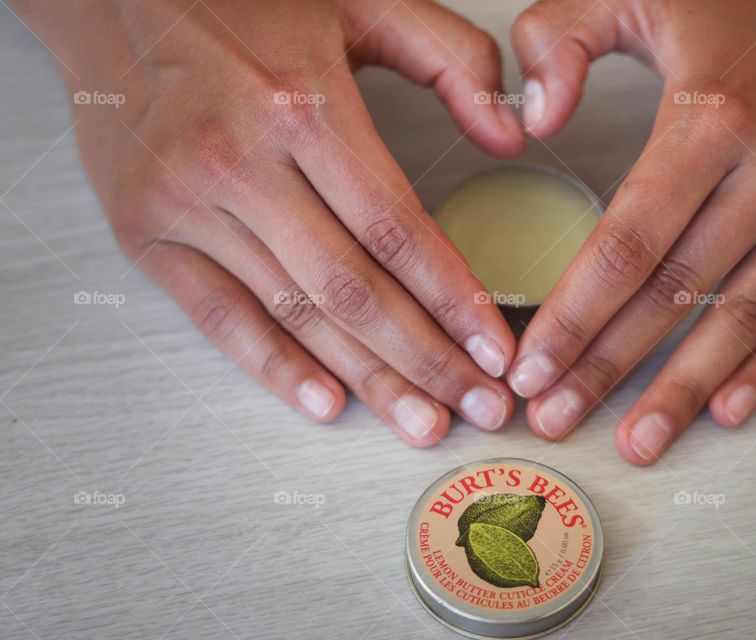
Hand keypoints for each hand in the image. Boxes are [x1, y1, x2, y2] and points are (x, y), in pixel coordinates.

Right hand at [17, 0, 524, 444]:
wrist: (118, 0)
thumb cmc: (244, 5)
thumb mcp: (363, 2)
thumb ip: (451, 58)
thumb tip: (510, 133)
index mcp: (301, 105)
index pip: (396, 229)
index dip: (454, 298)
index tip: (496, 347)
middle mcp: (242, 162)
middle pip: (353, 288)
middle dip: (426, 358)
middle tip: (477, 405)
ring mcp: (189, 204)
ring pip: (296, 313)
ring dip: (368, 377)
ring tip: (421, 420)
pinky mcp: (150, 234)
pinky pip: (218, 317)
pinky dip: (273, 366)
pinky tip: (326, 401)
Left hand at [508, 0, 755, 462]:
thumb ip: (563, 43)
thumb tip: (529, 123)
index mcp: (715, 113)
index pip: (627, 245)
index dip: (573, 317)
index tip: (530, 368)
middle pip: (676, 294)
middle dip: (608, 367)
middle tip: (558, 418)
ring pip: (746, 317)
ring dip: (685, 389)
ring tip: (638, 440)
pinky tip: (728, 409)